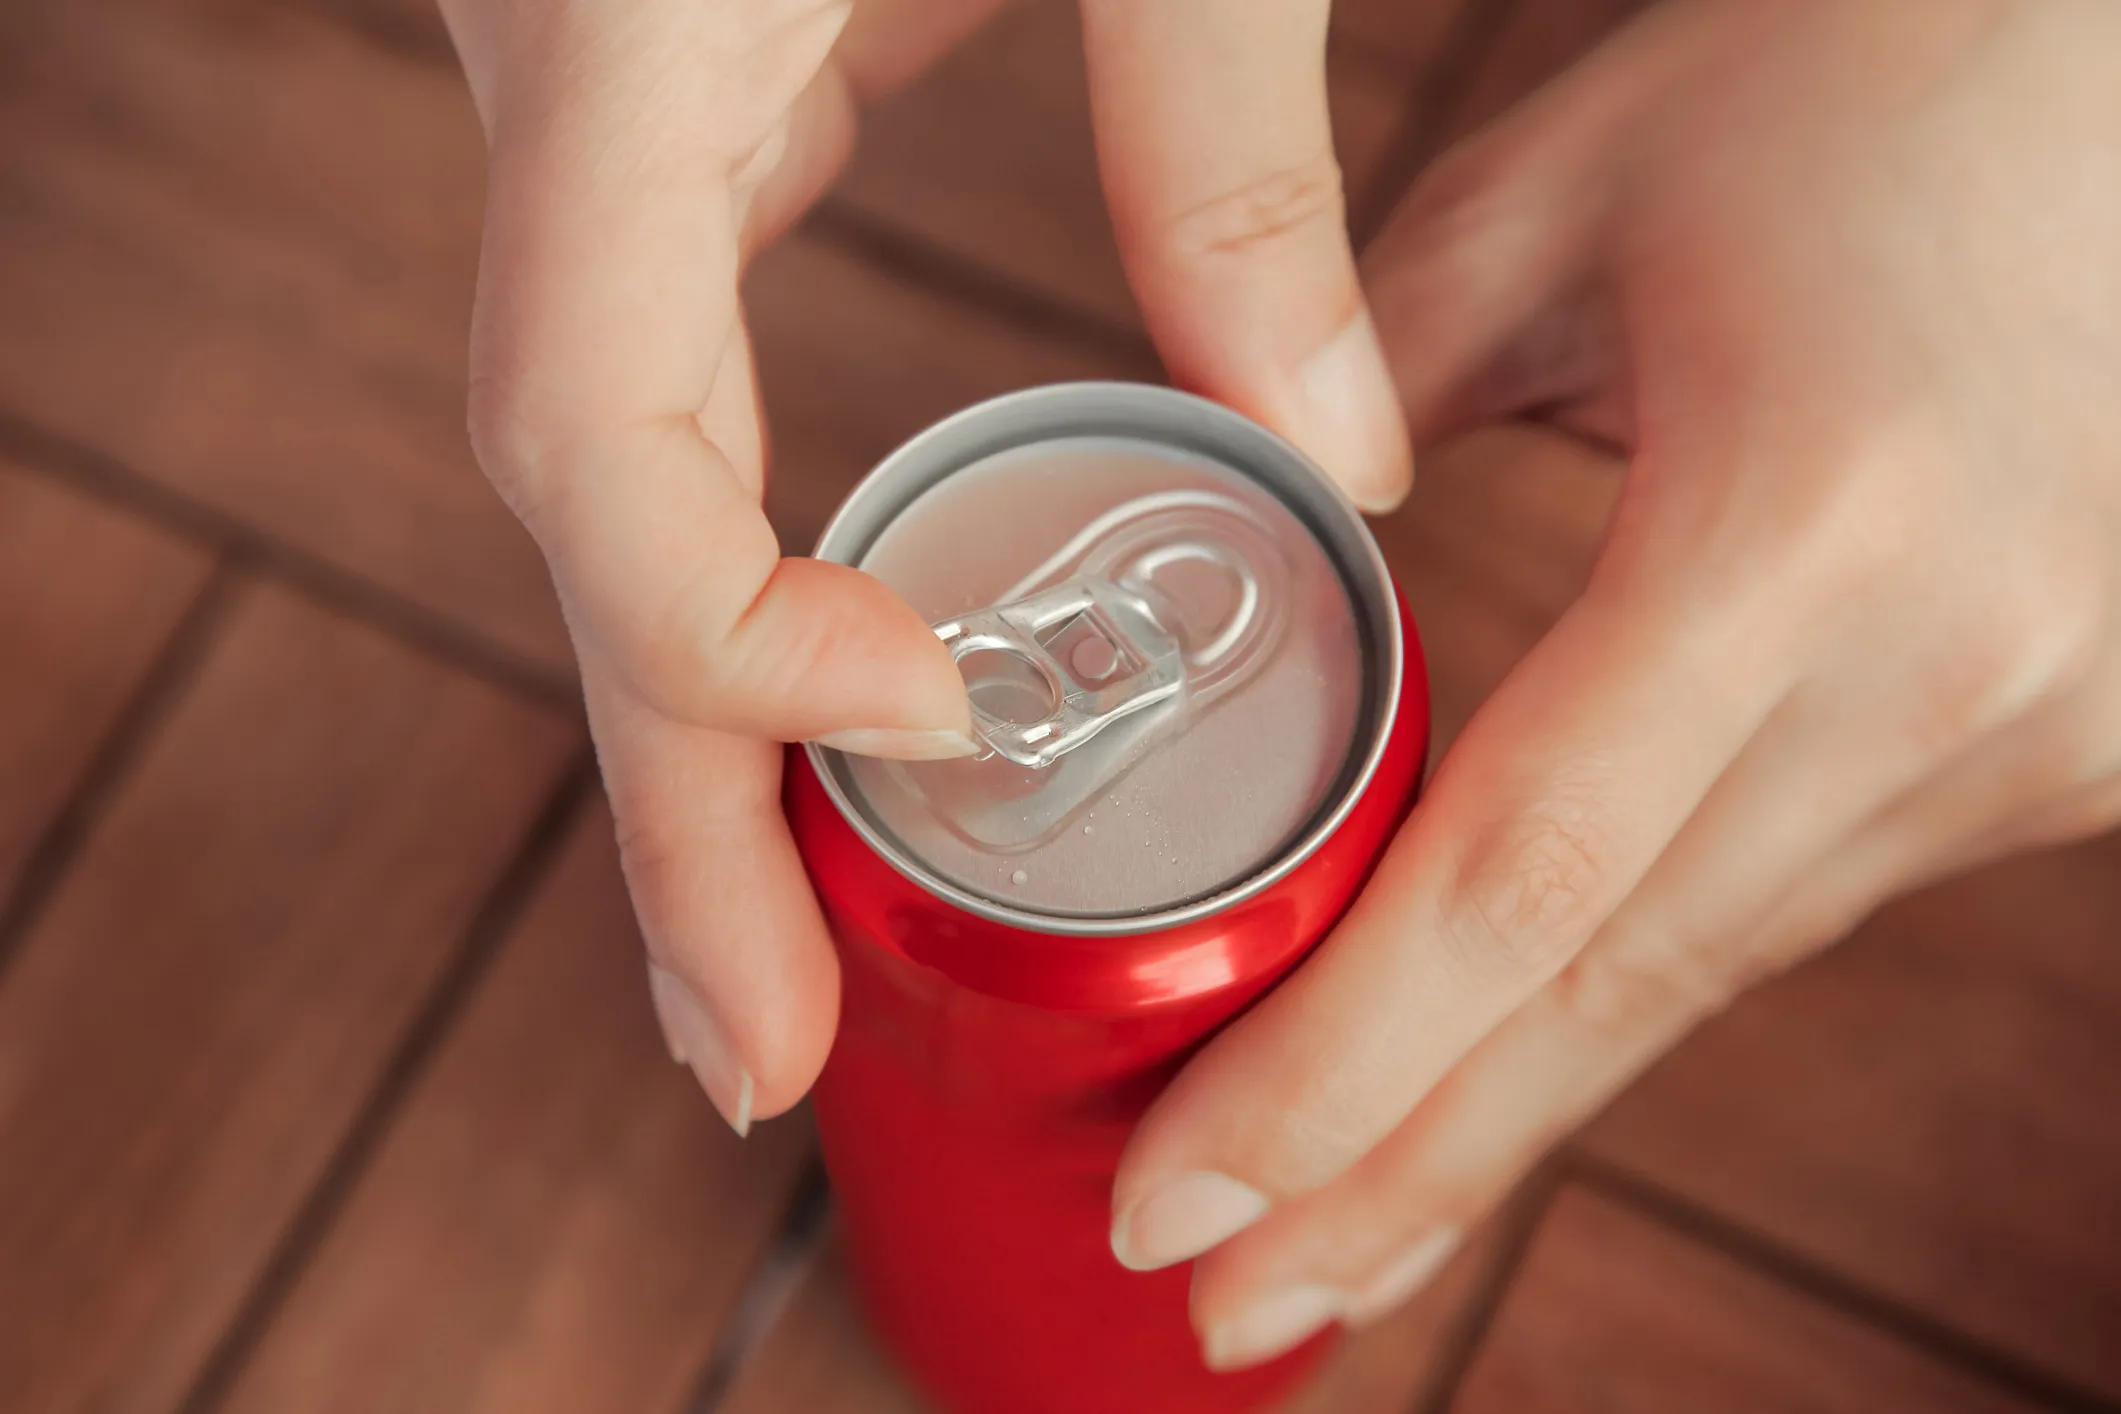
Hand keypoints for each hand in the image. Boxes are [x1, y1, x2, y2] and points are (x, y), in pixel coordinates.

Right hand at [438, 0, 1410, 1132]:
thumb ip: (1224, 133)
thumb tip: (1341, 446)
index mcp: (630, 38)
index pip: (591, 411)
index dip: (720, 626)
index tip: (927, 727)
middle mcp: (571, 115)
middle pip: (586, 520)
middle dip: (676, 799)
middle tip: (759, 1054)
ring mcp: (604, 144)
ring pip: (613, 485)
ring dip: (693, 722)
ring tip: (765, 963)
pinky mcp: (677, 140)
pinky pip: (672, 402)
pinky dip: (737, 576)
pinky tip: (829, 698)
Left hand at [1111, 0, 2120, 1369]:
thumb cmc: (1863, 76)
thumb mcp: (1559, 204)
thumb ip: (1354, 393)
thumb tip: (1238, 551)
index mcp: (1813, 525)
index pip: (1523, 880)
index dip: (1336, 1076)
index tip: (1185, 1208)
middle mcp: (1960, 671)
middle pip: (1617, 995)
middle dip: (1405, 1179)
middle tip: (1228, 1309)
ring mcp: (2047, 732)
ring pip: (1708, 972)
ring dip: (1511, 1105)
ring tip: (1334, 1224)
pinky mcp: (2067, 743)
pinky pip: (1793, 897)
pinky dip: (1632, 988)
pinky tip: (1518, 1055)